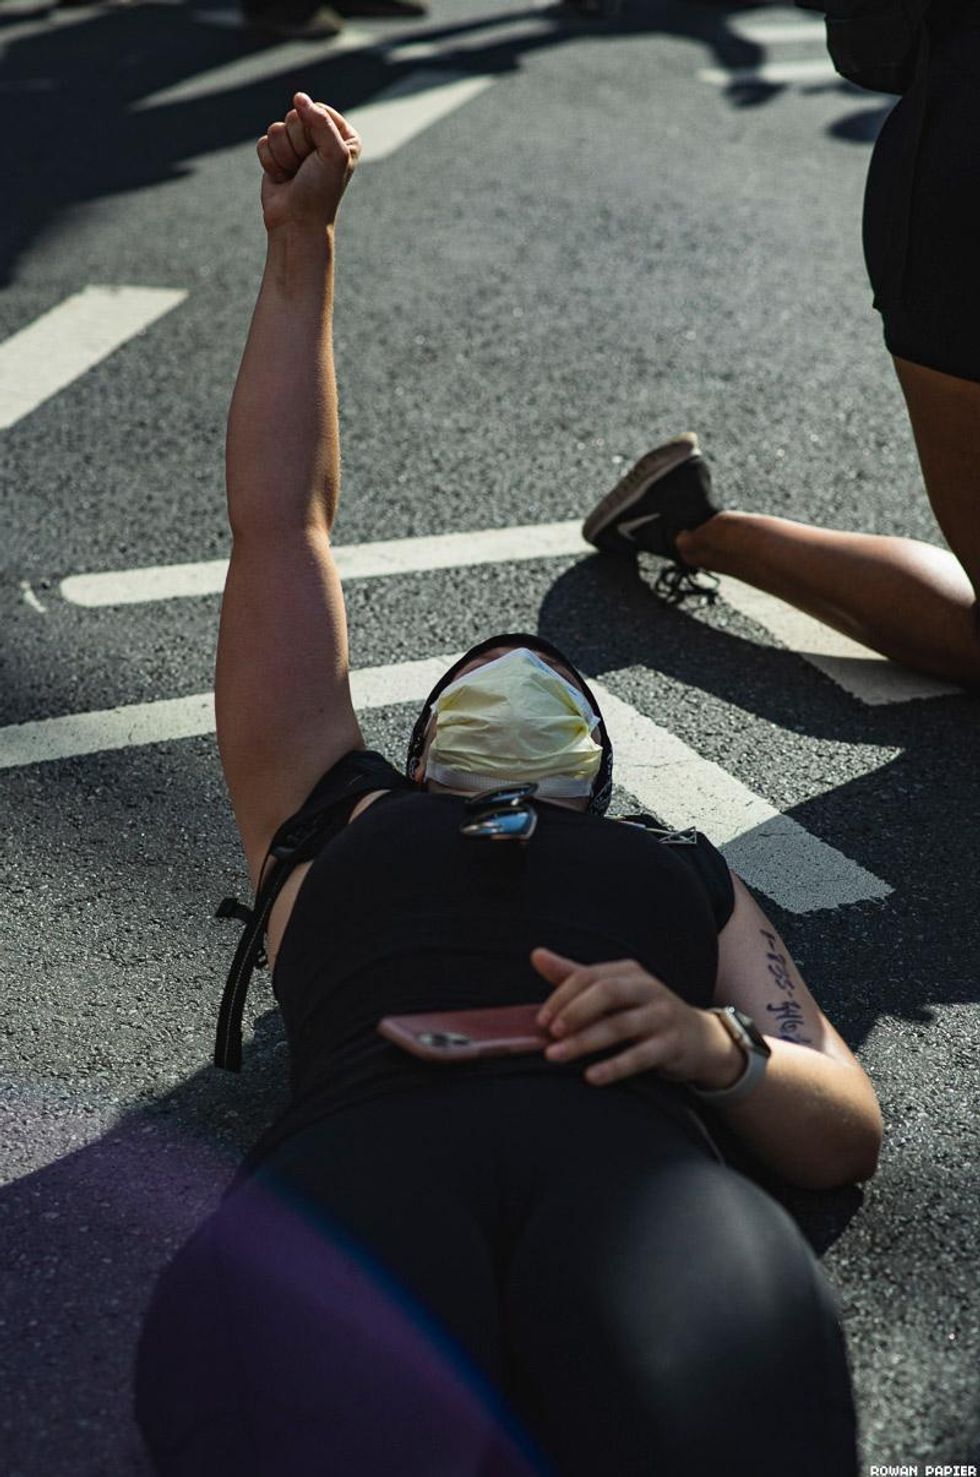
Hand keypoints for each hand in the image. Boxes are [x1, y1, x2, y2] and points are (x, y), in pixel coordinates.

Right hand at [257, 93, 360, 233]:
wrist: (297, 222)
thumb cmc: (320, 192)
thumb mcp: (332, 154)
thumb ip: (320, 120)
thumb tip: (298, 97)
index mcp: (343, 135)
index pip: (317, 109)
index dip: (312, 132)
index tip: (319, 157)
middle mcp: (320, 137)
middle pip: (294, 117)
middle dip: (297, 145)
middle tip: (306, 168)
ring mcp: (297, 145)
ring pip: (276, 129)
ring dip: (284, 155)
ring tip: (295, 174)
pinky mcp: (276, 154)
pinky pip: (263, 142)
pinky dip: (271, 162)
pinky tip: (283, 177)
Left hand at [531, 948, 742, 1087]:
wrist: (699, 1039)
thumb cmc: (644, 1013)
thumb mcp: (613, 991)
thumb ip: (574, 975)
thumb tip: (536, 955)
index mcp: (628, 972)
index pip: (589, 976)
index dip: (562, 996)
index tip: (540, 1020)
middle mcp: (647, 988)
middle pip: (606, 992)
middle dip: (574, 1012)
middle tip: (550, 1033)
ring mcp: (662, 1015)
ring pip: (620, 1026)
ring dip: (584, 1042)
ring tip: (556, 1057)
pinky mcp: (672, 1044)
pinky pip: (641, 1056)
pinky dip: (614, 1066)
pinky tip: (591, 1076)